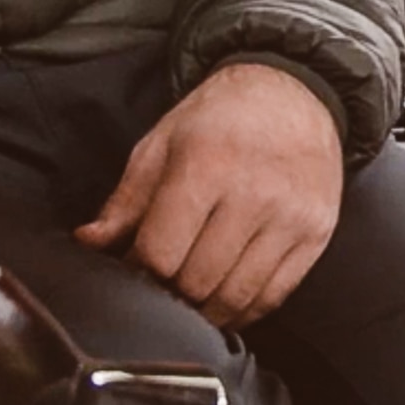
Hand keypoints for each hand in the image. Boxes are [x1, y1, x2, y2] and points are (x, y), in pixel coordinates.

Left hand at [81, 62, 345, 329]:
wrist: (294, 94)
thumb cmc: (221, 118)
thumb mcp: (163, 143)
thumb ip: (127, 199)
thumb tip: (89, 243)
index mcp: (207, 165)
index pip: (160, 252)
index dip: (138, 271)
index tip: (134, 268)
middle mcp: (254, 193)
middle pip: (197, 281)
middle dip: (170, 293)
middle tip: (161, 284)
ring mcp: (291, 217)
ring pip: (236, 296)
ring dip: (205, 310)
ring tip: (190, 296)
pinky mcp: (316, 234)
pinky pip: (274, 295)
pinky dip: (244, 310)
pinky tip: (225, 299)